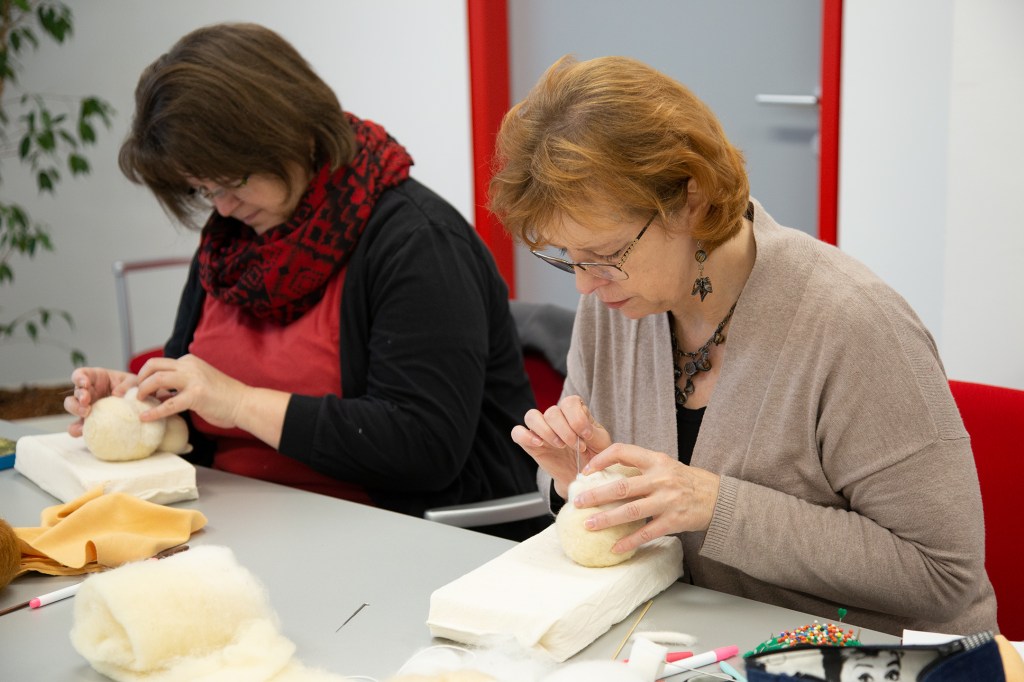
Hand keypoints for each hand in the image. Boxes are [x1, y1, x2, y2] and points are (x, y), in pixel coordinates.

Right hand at [64, 367, 137, 436]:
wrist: (139, 405)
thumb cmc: (133, 389)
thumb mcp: (134, 383)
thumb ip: (127, 385)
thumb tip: (115, 394)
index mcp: (95, 379)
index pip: (81, 374)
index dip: (79, 378)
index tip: (86, 383)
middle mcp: (88, 392)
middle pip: (75, 392)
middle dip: (79, 396)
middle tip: (86, 401)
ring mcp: (86, 407)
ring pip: (71, 406)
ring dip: (76, 409)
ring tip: (86, 413)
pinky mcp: (89, 421)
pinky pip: (76, 426)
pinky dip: (76, 429)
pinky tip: (82, 430)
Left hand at [134, 354, 246, 428]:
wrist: (244, 403)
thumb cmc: (223, 397)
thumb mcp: (197, 384)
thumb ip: (178, 386)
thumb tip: (156, 395)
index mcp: (189, 361)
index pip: (158, 364)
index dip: (142, 376)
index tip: (132, 388)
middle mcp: (189, 365)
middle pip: (152, 366)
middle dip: (136, 380)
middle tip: (128, 394)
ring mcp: (193, 379)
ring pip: (157, 379)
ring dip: (142, 391)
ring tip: (137, 402)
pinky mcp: (196, 395)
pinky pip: (168, 404)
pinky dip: (154, 412)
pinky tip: (145, 417)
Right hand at [511, 395, 611, 497]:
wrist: (582, 477)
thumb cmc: (593, 457)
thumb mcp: (601, 445)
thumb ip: (594, 433)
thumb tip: (582, 428)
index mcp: (574, 412)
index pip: (569, 402)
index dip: (577, 418)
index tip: (587, 436)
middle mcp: (556, 418)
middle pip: (552, 411)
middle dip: (565, 430)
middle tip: (576, 446)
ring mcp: (541, 430)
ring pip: (531, 416)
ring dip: (546, 431)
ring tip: (560, 446)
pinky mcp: (530, 444)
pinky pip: (517, 433)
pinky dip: (525, 436)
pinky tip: (540, 444)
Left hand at [575, 443, 720, 554]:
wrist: (719, 498)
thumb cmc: (687, 481)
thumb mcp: (665, 466)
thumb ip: (641, 468)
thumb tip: (608, 475)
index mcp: (656, 460)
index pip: (623, 451)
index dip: (601, 459)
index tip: (586, 470)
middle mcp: (661, 478)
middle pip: (622, 486)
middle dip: (596, 495)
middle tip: (578, 502)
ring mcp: (667, 500)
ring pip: (631, 511)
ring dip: (607, 519)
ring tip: (589, 525)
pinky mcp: (674, 521)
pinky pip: (646, 533)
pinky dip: (629, 541)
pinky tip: (615, 548)